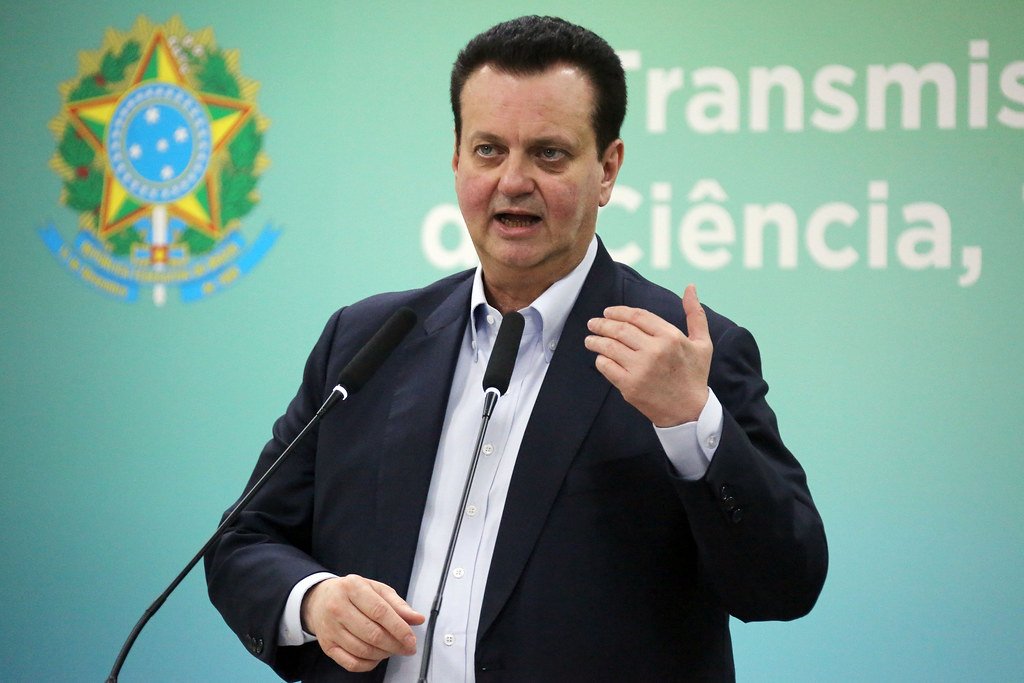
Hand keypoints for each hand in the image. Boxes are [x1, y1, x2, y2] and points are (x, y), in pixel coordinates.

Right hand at [301, 574, 424, 672]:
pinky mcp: (327, 646)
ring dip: (384, 654)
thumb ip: (398, 604)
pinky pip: (351, 663)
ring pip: (363, 650)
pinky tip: (377, 657)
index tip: (411, 639)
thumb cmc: (351, 593)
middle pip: (372, 634)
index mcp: (352, 587)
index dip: (399, 628)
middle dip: (395, 645)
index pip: (380, 612)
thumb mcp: (376, 589)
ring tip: (393, 649)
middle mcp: (338, 607)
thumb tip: (417, 619)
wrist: (319, 599)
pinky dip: (369, 664)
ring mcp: (330, 628)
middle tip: (407, 648)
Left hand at [585, 284, 711, 426]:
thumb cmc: (694, 375)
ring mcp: (640, 369)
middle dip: (602, 324)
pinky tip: (600, 357)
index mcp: (671, 337)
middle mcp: (655, 351)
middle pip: (620, 329)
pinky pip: (607, 367)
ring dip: (595, 340)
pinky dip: (600, 360)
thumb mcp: (702, 343)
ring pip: (610, 347)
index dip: (619, 311)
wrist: (689, 411)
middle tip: (593, 323)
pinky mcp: (630, 386)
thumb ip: (695, 314)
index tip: (608, 312)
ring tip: (590, 339)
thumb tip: (690, 287)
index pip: (637, 316)